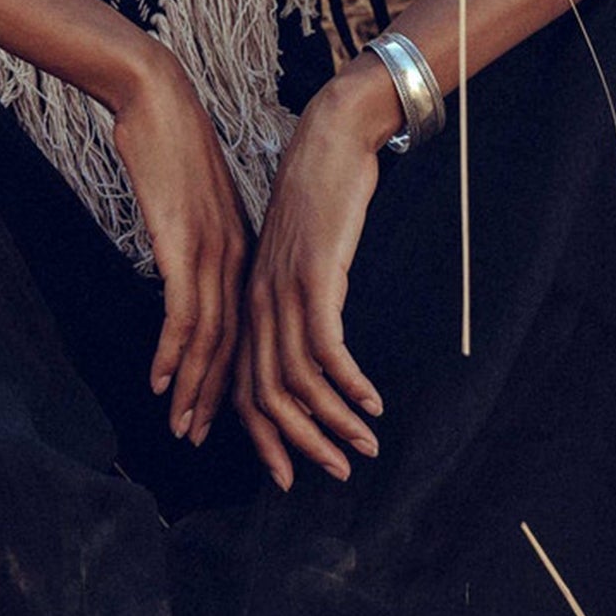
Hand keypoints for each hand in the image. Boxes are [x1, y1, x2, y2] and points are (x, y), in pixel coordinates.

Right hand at [112, 60, 249, 445]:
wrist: (159, 97)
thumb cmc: (173, 144)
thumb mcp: (198, 201)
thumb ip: (204, 238)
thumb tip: (192, 268)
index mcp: (245, 250)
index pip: (248, 332)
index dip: (240, 382)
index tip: (228, 419)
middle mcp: (236, 258)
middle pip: (238, 347)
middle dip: (231, 404)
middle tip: (215, 444)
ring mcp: (212, 251)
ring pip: (212, 339)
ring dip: (197, 389)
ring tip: (185, 429)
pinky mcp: (185, 242)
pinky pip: (183, 310)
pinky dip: (173, 352)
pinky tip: (159, 382)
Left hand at [234, 69, 385, 488]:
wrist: (330, 139)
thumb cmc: (320, 196)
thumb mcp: (300, 256)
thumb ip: (298, 296)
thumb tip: (313, 340)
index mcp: (251, 300)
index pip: (244, 386)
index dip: (263, 437)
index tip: (289, 475)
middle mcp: (259, 301)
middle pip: (266, 395)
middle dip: (301, 444)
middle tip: (336, 473)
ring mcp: (283, 289)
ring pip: (297, 380)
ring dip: (334, 421)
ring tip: (365, 445)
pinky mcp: (314, 275)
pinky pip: (326, 346)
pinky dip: (348, 382)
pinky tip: (371, 403)